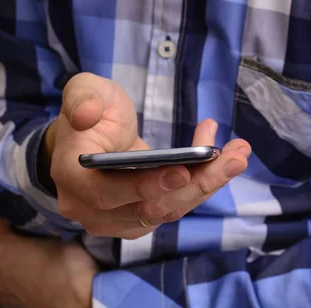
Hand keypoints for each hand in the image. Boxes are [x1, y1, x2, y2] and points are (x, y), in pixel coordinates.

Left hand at [0, 218, 96, 307]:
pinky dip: (22, 276)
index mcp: (1, 248)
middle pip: (2, 245)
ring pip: (6, 265)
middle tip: (41, 234)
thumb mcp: (61, 233)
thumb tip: (45, 218)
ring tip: (42, 255)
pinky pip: (12, 281)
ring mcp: (1, 290)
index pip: (2, 221)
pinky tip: (41, 274)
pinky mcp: (10, 303)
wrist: (79, 302)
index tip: (35, 214)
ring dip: (19, 258)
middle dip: (18, 238)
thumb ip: (44, 224)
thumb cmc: (70, 264)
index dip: (19, 215)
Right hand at [46, 73, 250, 238]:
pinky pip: (175, 207)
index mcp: (72, 178)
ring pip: (169, 211)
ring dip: (209, 184)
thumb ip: (81, 97)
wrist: (91, 139)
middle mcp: (90, 209)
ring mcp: (116, 220)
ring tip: (239, 154)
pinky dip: (202, 184)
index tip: (183, 170)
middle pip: (149, 207)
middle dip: (198, 183)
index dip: (145, 186)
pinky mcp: (140, 221)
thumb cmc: (91, 111)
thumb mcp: (84, 90)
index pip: (107, 192)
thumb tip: (85, 115)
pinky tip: (224, 158)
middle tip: (235, 157)